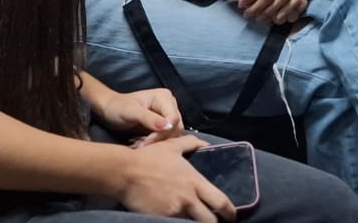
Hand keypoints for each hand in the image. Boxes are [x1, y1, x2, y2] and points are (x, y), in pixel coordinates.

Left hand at [96, 87, 182, 142]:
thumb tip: (168, 126)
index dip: (163, 133)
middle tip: (141, 146)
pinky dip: (154, 144)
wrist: (109, 109)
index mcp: (164, 98)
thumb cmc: (117, 107)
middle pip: (175, 128)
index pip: (174, 118)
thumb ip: (149, 118)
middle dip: (159, 139)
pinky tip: (141, 144)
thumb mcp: (131, 112)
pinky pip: (165, 138)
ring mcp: (167, 116)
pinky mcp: (162, 126)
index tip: (147, 142)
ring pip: (171, 135)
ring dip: (156, 143)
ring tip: (139, 145)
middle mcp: (169, 105)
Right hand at [117, 135, 235, 220]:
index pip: (220, 202)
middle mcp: (188, 199)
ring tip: (195, 221)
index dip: (230, 212)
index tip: (232, 216)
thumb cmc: (150, 158)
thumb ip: (192, 143)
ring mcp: (175, 211)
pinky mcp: (161, 219)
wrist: (125, 172)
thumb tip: (206, 144)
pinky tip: (177, 221)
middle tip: (214, 222)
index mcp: (195, 182)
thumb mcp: (173, 146)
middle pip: (210, 220)